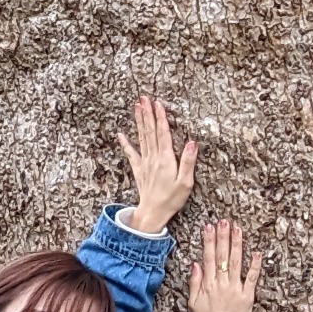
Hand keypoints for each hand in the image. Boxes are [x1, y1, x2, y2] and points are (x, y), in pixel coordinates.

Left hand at [114, 92, 198, 238]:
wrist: (153, 213)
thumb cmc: (172, 199)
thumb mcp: (186, 183)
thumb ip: (188, 161)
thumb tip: (192, 142)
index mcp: (166, 159)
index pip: (163, 133)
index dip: (160, 117)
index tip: (158, 103)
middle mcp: (153, 158)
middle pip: (150, 131)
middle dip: (147, 114)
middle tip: (144, 98)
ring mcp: (144, 163)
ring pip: (142, 138)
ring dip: (139, 122)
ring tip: (137, 107)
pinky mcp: (139, 170)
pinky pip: (131, 154)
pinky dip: (126, 144)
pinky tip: (121, 134)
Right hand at [189, 217, 261, 311]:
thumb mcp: (194, 302)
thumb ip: (195, 282)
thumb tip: (195, 263)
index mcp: (208, 284)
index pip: (208, 257)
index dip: (209, 241)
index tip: (210, 227)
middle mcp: (221, 283)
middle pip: (222, 256)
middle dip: (223, 237)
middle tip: (224, 221)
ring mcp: (235, 288)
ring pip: (235, 262)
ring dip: (236, 244)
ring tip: (237, 229)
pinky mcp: (247, 296)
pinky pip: (252, 278)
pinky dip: (254, 265)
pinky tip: (256, 252)